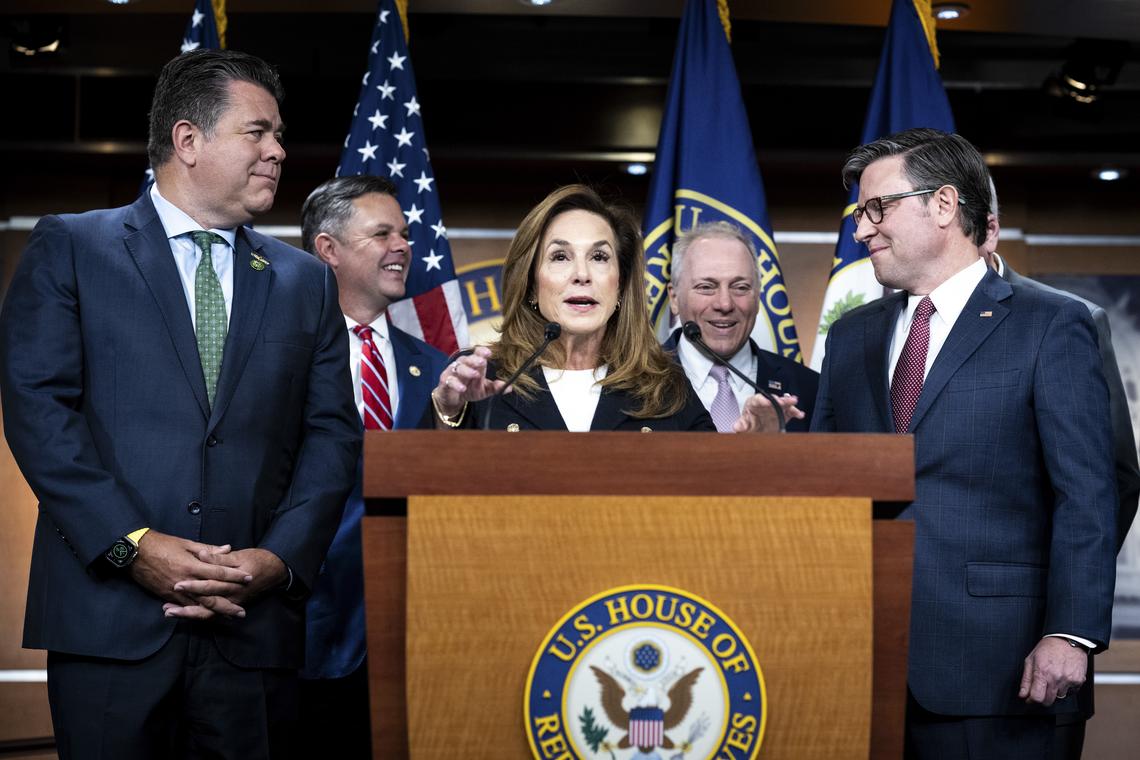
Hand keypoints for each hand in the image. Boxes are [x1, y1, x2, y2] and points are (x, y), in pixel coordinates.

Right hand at [129, 531, 251, 619]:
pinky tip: (205, 619)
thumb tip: (228, 549)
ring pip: (199, 605)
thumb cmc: (162, 544)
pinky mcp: (166, 596)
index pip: (219, 573)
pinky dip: (195, 614)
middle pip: (211, 596)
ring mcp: (176, 591)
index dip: (234, 576)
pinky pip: (183, 608)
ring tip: (228, 618)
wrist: (135, 552)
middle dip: (228, 604)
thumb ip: (209, 549)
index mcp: (193, 565)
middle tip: (242, 611)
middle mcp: (186, 581)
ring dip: (214, 613)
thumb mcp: (186, 543)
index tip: (249, 578)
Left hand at [163, 548, 287, 619]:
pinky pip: (212, 614)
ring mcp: (232, 603)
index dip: (194, 586)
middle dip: (186, 606)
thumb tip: (203, 554)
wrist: (275, 571)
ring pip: (208, 613)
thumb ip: (220, 557)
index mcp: (234, 581)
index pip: (211, 584)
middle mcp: (232, 595)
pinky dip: (197, 615)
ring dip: (188, 614)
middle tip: (167, 607)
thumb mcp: (240, 555)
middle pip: (206, 604)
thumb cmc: (258, 560)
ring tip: (169, 612)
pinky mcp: (231, 605)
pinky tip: (182, 613)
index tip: (177, 585)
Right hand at [432, 346, 507, 422]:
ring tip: (475, 374)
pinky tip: (462, 388)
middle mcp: (462, 364)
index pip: (477, 353)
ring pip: (459, 367)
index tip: (489, 353)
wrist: (453, 399)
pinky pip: (450, 380)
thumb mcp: (484, 390)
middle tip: (483, 361)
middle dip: (475, 359)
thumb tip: (509, 387)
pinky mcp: (445, 381)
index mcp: (473, 363)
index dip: (482, 351)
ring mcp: (453, 372)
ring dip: (467, 370)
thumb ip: (495, 388)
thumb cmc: (469, 389)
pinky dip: (456, 384)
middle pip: (468, 359)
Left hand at [733, 393, 804, 432]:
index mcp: (754, 403)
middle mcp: (766, 403)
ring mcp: (775, 408)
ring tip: (794, 401)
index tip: (766, 402)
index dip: (762, 400)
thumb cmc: (749, 423)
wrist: (757, 431)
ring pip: (783, 402)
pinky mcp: (784, 414)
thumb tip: (736, 426)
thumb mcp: (744, 424)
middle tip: (783, 401)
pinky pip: (790, 412)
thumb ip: (741, 425)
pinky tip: (800, 414)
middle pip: (772, 399)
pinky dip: (796, 412)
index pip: (757, 399)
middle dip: (778, 399)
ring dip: (789, 402)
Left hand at [1018, 637, 1087, 705]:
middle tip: (1041, 689)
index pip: (1036, 697)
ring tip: (1053, 678)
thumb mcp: (1031, 660)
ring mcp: (1069, 680)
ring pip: (1059, 697)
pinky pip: (1071, 693)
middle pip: (1048, 701)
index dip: (1031, 700)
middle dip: (1042, 698)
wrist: (1067, 639)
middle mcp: (1056, 678)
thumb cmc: (1048, 648)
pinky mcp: (1079, 681)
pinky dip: (1066, 688)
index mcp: (1042, 672)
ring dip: (1055, 692)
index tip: (1030, 698)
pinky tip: (1063, 677)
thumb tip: (1022, 694)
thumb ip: (1026, 679)